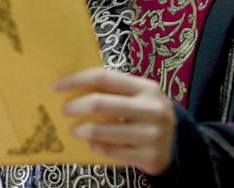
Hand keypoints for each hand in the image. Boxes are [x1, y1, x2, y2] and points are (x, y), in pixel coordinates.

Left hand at [53, 67, 174, 174]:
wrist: (176, 143)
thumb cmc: (146, 113)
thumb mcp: (138, 95)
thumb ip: (113, 89)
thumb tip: (72, 84)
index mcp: (146, 87)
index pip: (104, 77)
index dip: (77, 80)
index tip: (57, 86)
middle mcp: (152, 109)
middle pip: (100, 104)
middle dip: (75, 106)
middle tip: (64, 110)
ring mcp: (152, 134)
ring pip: (102, 131)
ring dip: (81, 129)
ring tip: (74, 129)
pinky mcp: (149, 157)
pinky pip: (111, 152)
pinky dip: (96, 146)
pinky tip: (92, 143)